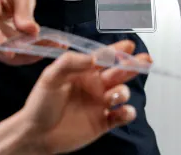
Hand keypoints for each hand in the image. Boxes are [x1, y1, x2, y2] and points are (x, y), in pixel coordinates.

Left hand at [16, 39, 145, 153]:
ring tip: (113, 95)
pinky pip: (122, 115)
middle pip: (119, 72)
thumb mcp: (50, 77)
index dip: (117, 50)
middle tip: (145, 60)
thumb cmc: (40, 104)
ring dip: (123, 91)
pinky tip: (124, 111)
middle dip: (133, 65)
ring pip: (122, 92)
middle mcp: (94, 86)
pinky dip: (127, 112)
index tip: (129, 45)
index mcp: (83, 72)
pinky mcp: (103, 123)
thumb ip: (70, 63)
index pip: (104, 57)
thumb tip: (94, 58)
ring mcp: (99, 104)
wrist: (36, 134)